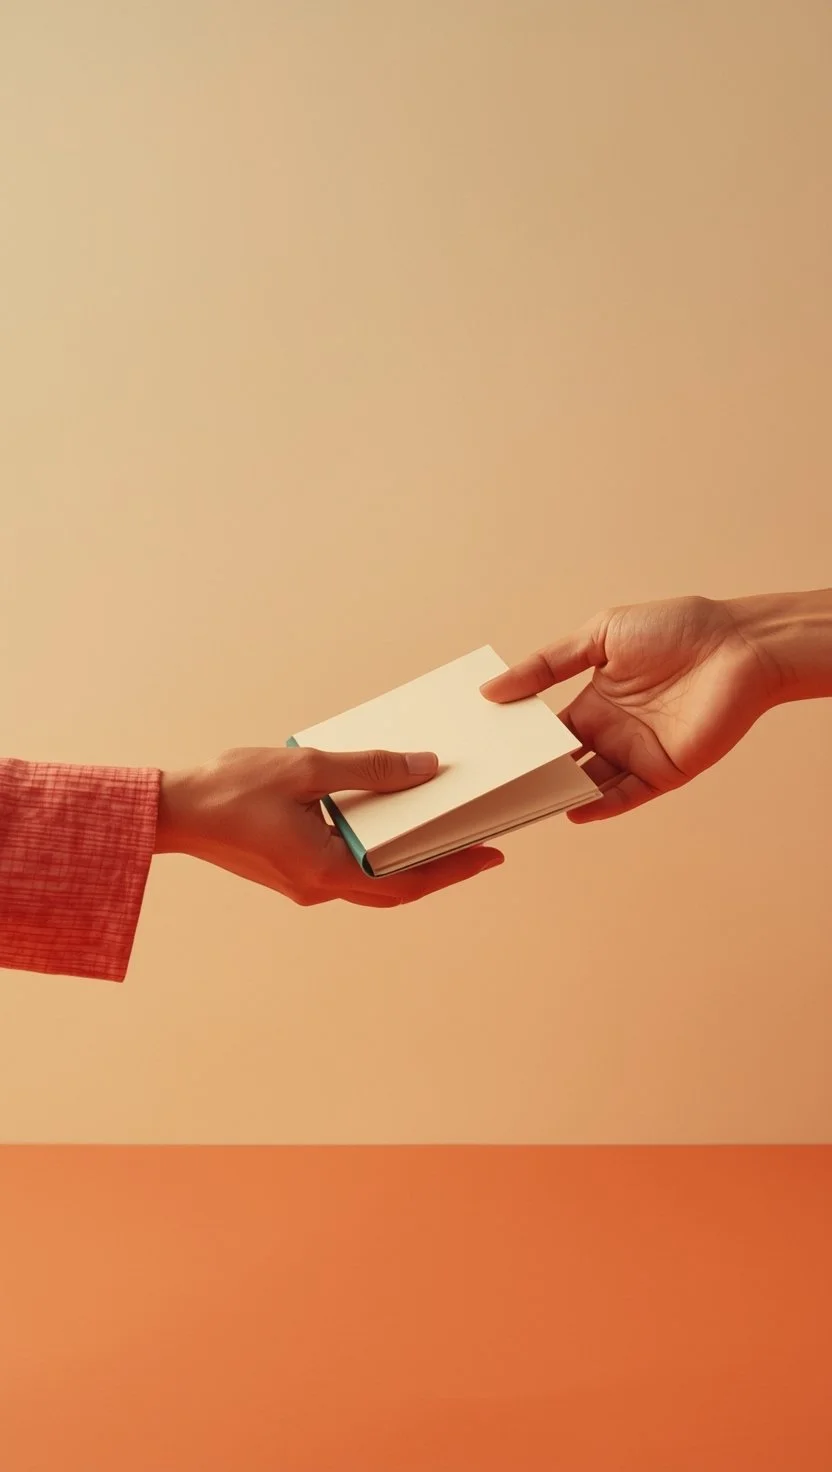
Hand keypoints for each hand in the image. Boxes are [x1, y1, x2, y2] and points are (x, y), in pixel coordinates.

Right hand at [155, 745, 503, 904]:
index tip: (492, 855)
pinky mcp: (293, 871)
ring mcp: (305, 884)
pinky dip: (374, 849)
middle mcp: (320, 888)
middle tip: (479, 844)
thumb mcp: (310, 769)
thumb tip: (426, 768)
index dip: (455, 870)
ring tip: (439, 827)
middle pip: (396, 888)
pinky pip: (347, 865)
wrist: (174, 810)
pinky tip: (384, 817)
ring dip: (407, 859)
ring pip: (372, 879)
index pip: (409, 882)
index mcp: (328, 871)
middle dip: (441, 867)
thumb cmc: (233, 788)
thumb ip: (371, 769)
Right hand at [482, 595, 779, 821]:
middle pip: (564, 764)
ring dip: (561, 795)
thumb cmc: (676, 629)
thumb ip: (546, 664)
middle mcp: (612, 732)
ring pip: (589, 784)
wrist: (737, 644)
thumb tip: (492, 689)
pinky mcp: (664, 772)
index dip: (521, 742)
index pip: (548, 731)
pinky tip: (572, 810)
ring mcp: (637, 754)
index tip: (486, 753)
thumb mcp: (600, 635)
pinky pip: (625, 797)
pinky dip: (599, 807)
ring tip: (524, 804)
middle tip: (496, 789)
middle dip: (534, 777)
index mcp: (594, 701)